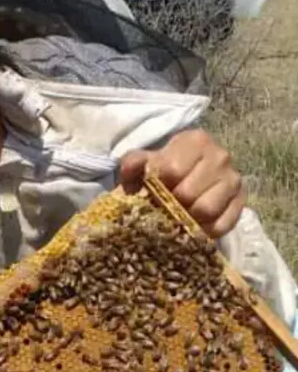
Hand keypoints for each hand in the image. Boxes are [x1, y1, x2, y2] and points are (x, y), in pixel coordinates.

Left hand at [119, 129, 244, 238]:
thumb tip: (130, 170)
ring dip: (187, 218)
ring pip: (206, 209)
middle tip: (164, 205)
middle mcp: (220, 156)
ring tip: (178, 214)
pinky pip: (222, 225)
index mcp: (196, 140)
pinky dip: (204, 231)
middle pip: (188, 192)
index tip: (153, 188)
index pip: (173, 169)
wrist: (187, 176)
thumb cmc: (162, 167)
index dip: (159, 184)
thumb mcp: (144, 161)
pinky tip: (192, 225)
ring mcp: (234, 180)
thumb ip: (134, 163)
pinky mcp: (241, 203)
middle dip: (171, 203)